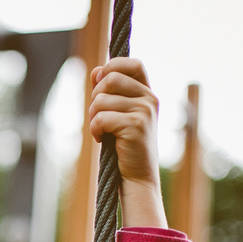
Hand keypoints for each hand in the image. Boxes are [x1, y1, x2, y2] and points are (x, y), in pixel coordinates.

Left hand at [89, 58, 166, 227]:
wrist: (137, 177)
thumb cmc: (123, 146)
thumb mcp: (117, 114)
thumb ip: (108, 92)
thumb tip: (97, 70)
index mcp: (147, 93)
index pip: (132, 63)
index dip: (112, 67)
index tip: (101, 85)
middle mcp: (150, 98)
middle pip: (110, 78)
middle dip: (95, 97)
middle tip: (99, 117)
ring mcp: (145, 111)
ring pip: (101, 99)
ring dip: (93, 117)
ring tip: (101, 131)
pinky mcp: (136, 126)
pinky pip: (101, 118)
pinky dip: (94, 130)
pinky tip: (101, 139)